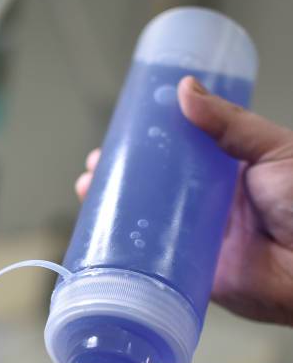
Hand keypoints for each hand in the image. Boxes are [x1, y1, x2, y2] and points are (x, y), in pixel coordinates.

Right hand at [75, 76, 292, 325]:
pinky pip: (157, 264)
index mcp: (223, 173)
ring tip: (89, 199)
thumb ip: (231, 123)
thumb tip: (186, 89)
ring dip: (116, 215)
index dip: (143, 150)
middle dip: (119, 182)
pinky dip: (131, 256)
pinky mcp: (193, 272)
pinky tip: (105, 246)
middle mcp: (206, 205)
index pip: (174, 156)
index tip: (116, 142)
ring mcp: (197, 240)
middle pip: (154, 190)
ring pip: (148, 225)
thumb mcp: (273, 149)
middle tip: (93, 174)